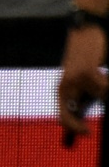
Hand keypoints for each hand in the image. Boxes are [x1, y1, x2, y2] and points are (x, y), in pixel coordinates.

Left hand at [58, 25, 107, 144]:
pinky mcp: (86, 73)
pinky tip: (104, 70)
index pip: (63, 117)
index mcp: (63, 90)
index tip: (88, 134)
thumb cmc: (87, 58)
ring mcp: (74, 81)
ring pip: (101, 97)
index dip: (73, 128)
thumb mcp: (83, 79)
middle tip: (88, 130)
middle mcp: (65, 87)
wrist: (87, 31)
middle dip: (79, 125)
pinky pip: (105, 88)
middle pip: (69, 116)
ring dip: (106, 88)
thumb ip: (83, 97)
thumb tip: (82, 120)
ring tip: (103, 77)